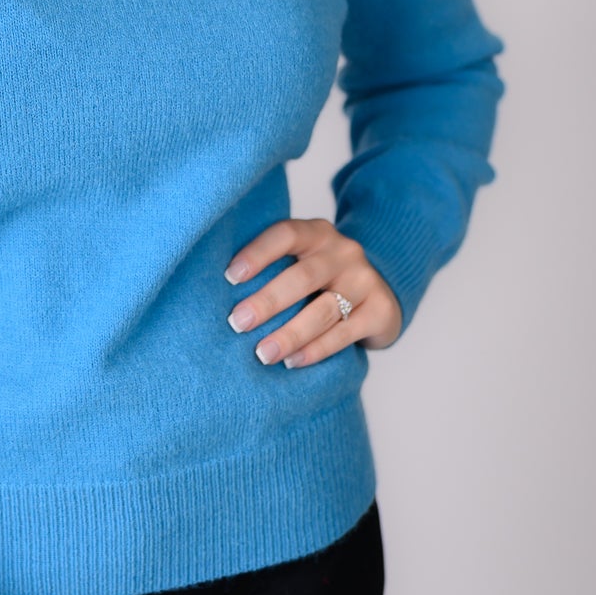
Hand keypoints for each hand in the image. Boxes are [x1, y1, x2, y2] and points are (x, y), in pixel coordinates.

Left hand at [224, 216, 401, 365]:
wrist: (381, 289)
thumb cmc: (321, 277)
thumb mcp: (303, 259)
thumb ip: (273, 265)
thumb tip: (213, 291)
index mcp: (317, 233)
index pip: (286, 234)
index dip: (257, 253)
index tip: (229, 277)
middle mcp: (344, 252)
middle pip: (303, 276)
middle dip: (268, 301)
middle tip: (237, 323)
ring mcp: (365, 280)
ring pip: (325, 310)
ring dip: (290, 334)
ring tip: (262, 354)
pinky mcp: (381, 310)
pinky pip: (345, 334)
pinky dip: (316, 350)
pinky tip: (292, 362)